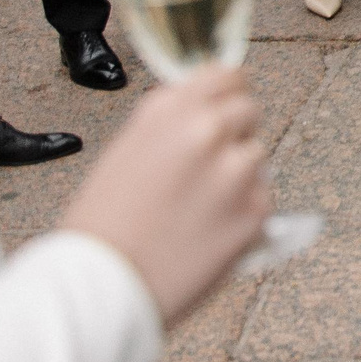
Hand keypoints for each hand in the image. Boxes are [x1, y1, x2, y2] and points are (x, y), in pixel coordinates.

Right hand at [59, 65, 270, 329]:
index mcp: (169, 108)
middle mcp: (206, 129)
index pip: (225, 74)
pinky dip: (244, 214)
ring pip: (256, 156)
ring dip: (239, 176)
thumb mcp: (127, 150)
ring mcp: (235, 169)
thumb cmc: (103, 226)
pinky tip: (206, 234)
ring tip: (198, 210)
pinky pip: (262, 199)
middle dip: (235, 134)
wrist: (98, 287)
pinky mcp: (255, 210)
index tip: (224, 108)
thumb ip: (170, 126)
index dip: (226, 94)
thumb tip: (203, 114)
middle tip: (210, 168)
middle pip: (248, 110)